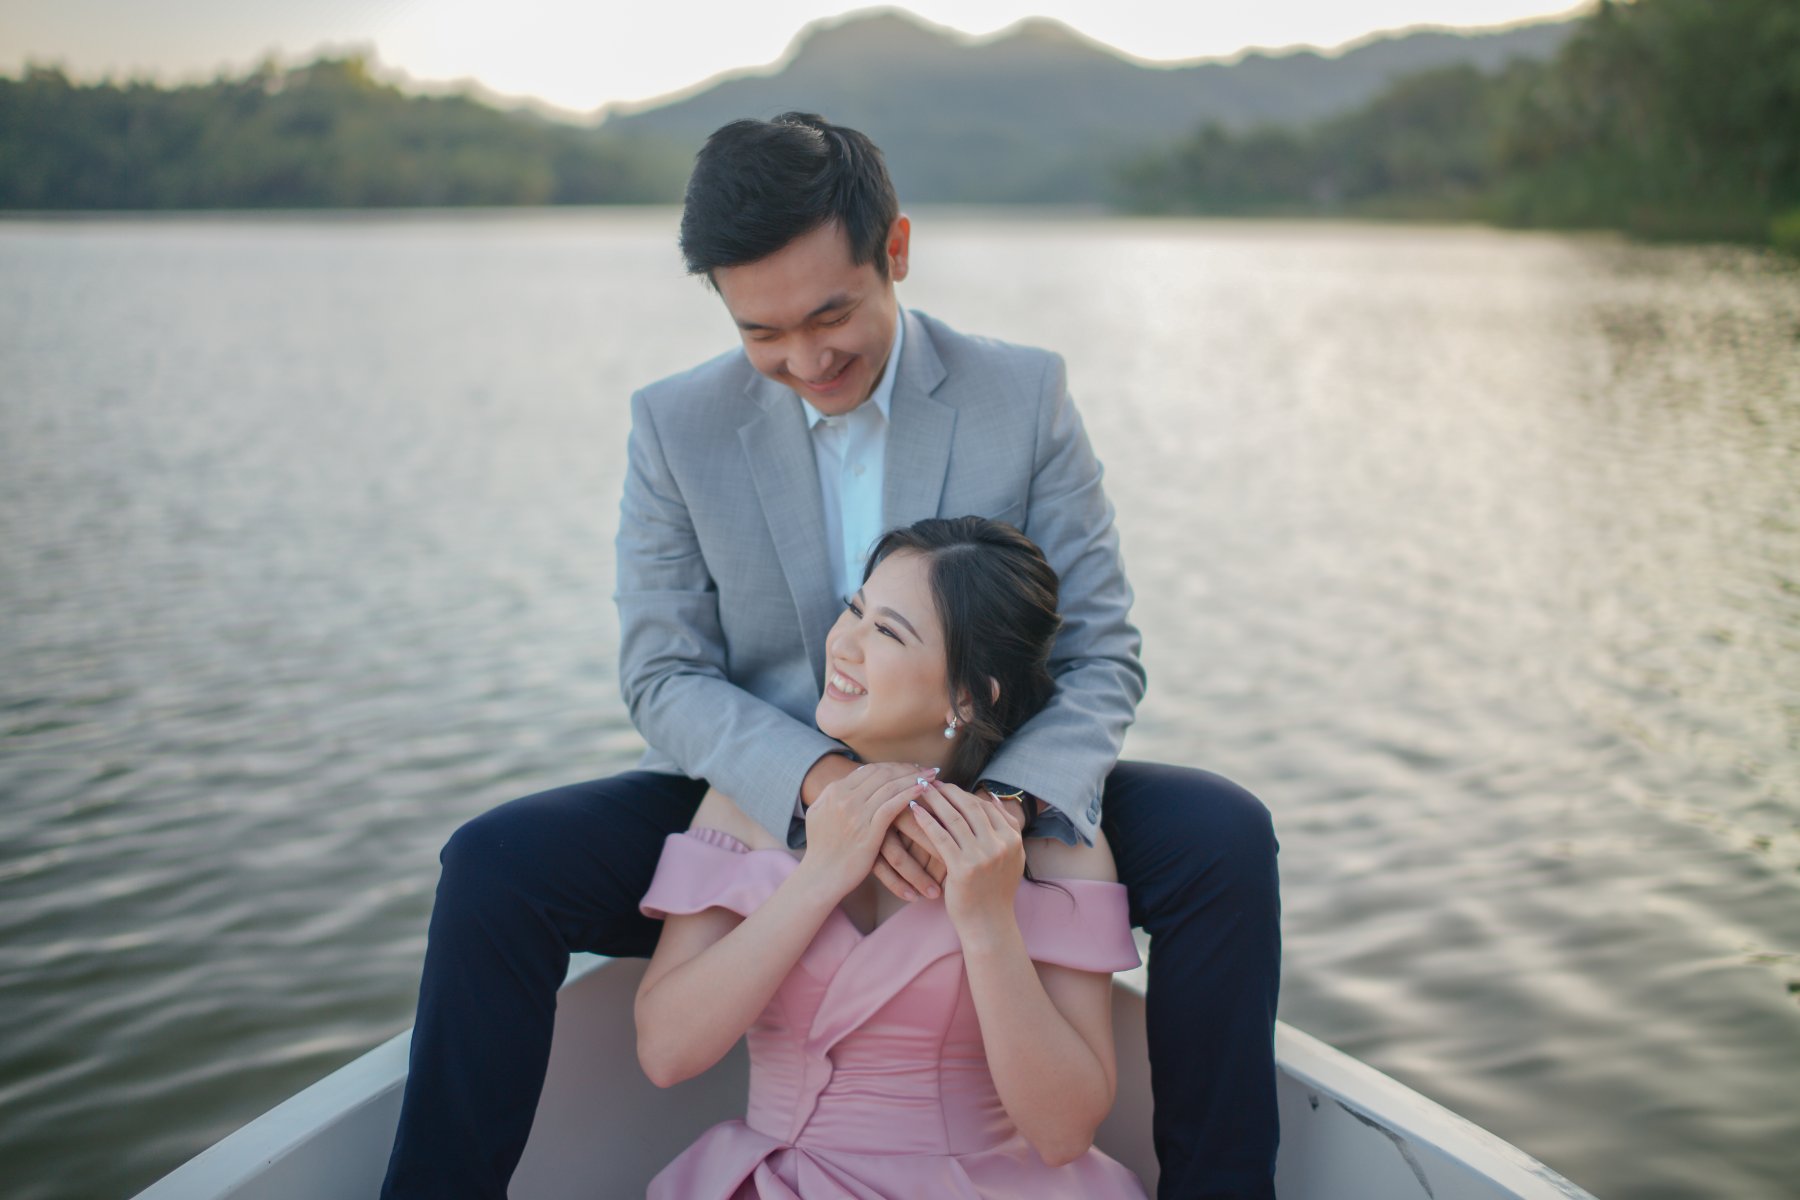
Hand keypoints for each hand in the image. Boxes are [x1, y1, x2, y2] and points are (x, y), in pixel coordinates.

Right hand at [798, 764, 932, 900]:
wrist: (820, 877)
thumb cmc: (820, 850)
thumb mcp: (818, 815)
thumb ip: (830, 797)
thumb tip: (844, 784)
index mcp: (834, 791)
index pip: (870, 769)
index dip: (894, 766)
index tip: (910, 768)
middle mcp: (844, 798)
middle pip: (883, 774)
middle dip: (908, 769)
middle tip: (926, 770)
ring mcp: (856, 813)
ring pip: (891, 786)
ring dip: (914, 778)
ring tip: (932, 776)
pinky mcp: (868, 831)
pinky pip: (893, 805)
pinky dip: (910, 794)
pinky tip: (924, 791)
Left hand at [906, 779, 1026, 935]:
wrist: (988, 924)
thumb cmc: (994, 890)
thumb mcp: (1012, 857)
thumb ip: (1007, 827)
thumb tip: (992, 797)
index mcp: (1012, 839)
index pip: (985, 807)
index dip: (963, 793)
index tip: (946, 785)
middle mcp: (1000, 845)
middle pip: (970, 807)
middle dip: (948, 791)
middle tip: (929, 781)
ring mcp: (982, 856)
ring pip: (954, 818)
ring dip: (935, 800)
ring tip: (919, 790)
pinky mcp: (962, 868)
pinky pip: (941, 836)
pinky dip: (926, 820)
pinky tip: (913, 810)